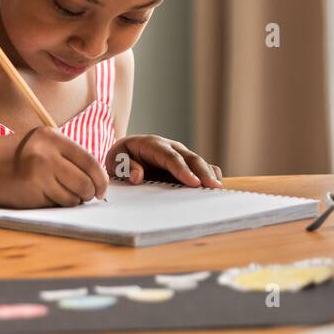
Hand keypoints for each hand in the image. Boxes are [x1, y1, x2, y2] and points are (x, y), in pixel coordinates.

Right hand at [0, 127, 109, 208]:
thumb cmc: (6, 157)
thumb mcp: (37, 143)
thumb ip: (63, 154)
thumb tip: (95, 176)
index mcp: (51, 137)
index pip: (89, 160)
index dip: (100, 178)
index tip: (101, 188)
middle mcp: (46, 154)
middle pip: (85, 181)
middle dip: (90, 193)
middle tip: (87, 196)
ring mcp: (38, 175)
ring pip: (73, 197)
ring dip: (72, 200)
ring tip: (58, 194)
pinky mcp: (30, 195)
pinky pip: (55, 204)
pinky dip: (55, 204)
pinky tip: (41, 196)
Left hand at [105, 135, 222, 188]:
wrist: (127, 151)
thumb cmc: (122, 156)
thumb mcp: (116, 159)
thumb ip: (126, 166)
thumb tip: (138, 177)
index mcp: (154, 145)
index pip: (171, 157)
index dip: (183, 170)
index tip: (194, 183)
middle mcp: (172, 147)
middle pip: (191, 158)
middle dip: (203, 173)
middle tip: (213, 187)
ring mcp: (181, 154)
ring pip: (199, 162)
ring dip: (209, 174)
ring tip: (217, 189)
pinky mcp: (186, 162)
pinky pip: (202, 165)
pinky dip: (210, 173)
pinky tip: (216, 184)